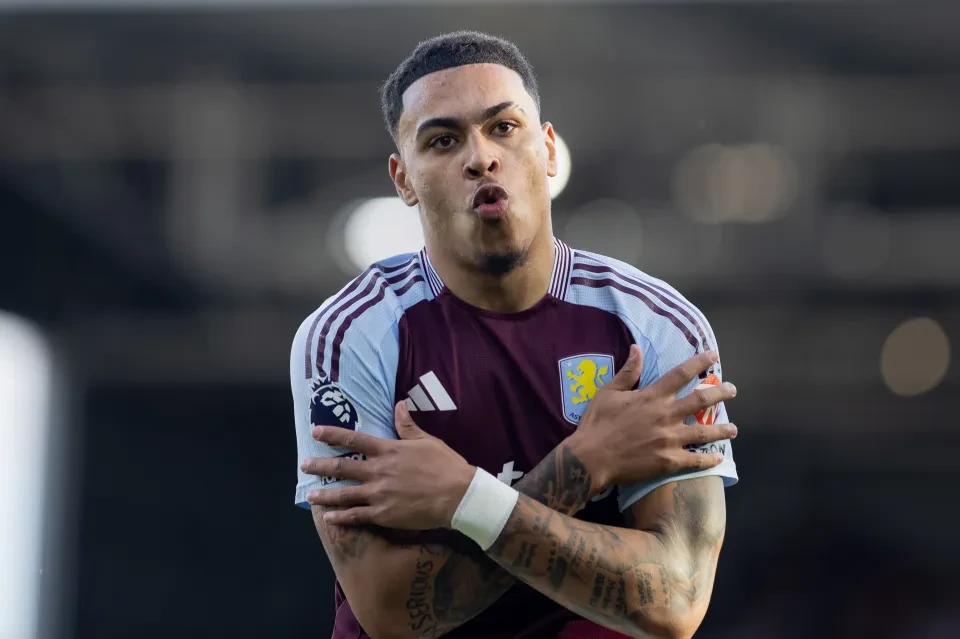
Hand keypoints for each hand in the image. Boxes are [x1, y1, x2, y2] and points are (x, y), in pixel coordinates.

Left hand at [300, 403, 474, 528]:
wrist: (457, 496)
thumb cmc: (445, 465)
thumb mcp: (427, 441)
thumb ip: (408, 426)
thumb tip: (399, 404)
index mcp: (388, 451)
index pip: (354, 440)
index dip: (333, 435)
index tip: (315, 432)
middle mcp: (378, 471)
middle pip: (342, 468)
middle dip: (320, 466)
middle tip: (304, 466)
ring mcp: (378, 494)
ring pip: (344, 494)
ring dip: (324, 495)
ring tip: (310, 496)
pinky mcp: (383, 514)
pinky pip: (356, 516)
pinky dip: (340, 517)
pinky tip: (328, 518)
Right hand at [567, 345, 738, 495]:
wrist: (591, 458)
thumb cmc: (597, 423)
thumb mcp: (608, 392)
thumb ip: (628, 372)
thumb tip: (637, 348)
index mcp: (652, 396)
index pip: (681, 374)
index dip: (699, 362)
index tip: (714, 356)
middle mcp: (666, 415)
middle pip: (701, 400)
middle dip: (720, 393)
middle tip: (732, 389)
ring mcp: (670, 439)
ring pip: (705, 432)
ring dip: (722, 429)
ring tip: (734, 429)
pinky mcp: (669, 461)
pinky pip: (696, 460)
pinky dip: (709, 459)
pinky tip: (718, 458)